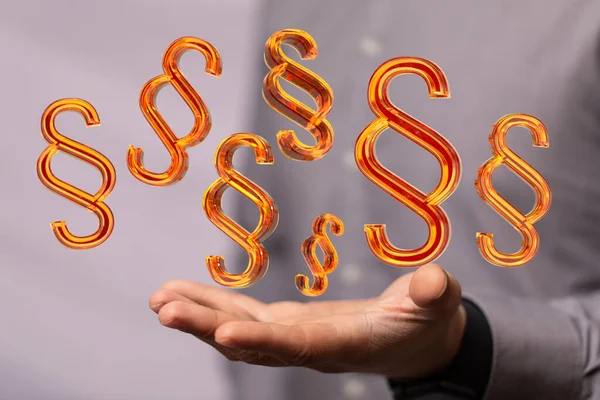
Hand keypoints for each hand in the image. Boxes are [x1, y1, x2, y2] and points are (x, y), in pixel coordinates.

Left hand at [149, 263, 465, 378]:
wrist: (414, 340)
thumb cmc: (427, 320)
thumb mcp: (438, 305)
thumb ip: (435, 295)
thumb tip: (437, 282)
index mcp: (345, 343)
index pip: (299, 346)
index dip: (264, 342)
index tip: (225, 333)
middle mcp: (310, 346)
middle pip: (253, 342)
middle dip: (208, 327)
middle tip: (165, 310)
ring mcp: (294, 337)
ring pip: (240, 332)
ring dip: (200, 317)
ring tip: (161, 301)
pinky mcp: (288, 325)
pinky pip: (245, 316)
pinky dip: (214, 306)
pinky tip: (185, 295)